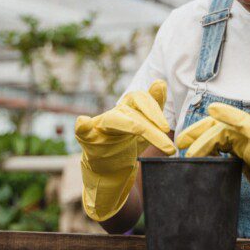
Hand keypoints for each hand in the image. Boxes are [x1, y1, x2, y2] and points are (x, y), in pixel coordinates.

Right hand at [75, 79, 174, 220]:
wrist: (109, 168)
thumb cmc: (128, 143)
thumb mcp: (146, 126)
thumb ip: (154, 105)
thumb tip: (160, 82)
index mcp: (128, 109)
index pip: (141, 99)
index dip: (154, 109)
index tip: (166, 128)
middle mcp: (114, 113)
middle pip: (132, 113)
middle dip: (151, 128)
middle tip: (168, 147)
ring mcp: (99, 126)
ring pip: (114, 120)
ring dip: (132, 127)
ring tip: (142, 133)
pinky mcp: (87, 139)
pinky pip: (82, 130)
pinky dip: (82, 125)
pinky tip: (82, 122)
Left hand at [176, 102, 249, 249]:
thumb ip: (243, 167)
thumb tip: (220, 168)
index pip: (225, 134)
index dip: (204, 135)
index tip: (185, 144)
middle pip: (224, 127)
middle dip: (200, 131)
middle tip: (180, 142)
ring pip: (231, 128)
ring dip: (207, 133)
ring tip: (189, 146)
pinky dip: (233, 117)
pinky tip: (216, 112)